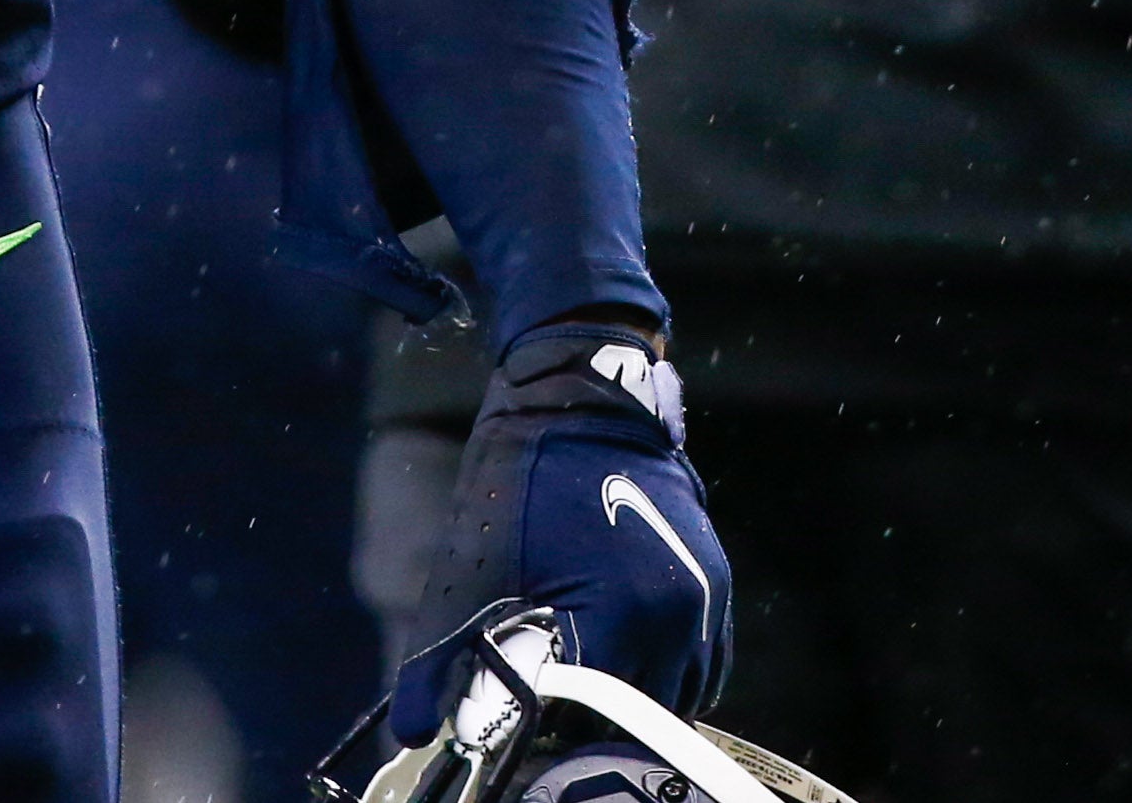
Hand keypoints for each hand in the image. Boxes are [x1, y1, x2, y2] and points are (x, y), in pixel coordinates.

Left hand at [394, 319, 728, 738]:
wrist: (583, 395)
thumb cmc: (521, 478)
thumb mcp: (470, 570)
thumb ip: (441, 658)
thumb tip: (416, 730)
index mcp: (620, 618)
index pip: (591, 722)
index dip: (549, 735)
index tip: (517, 732)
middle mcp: (677, 619)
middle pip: (636, 718)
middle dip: (589, 724)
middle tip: (543, 709)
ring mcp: (705, 604)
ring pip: (674, 698)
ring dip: (629, 705)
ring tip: (577, 687)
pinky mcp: (716, 587)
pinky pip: (702, 666)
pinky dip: (664, 680)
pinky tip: (617, 664)